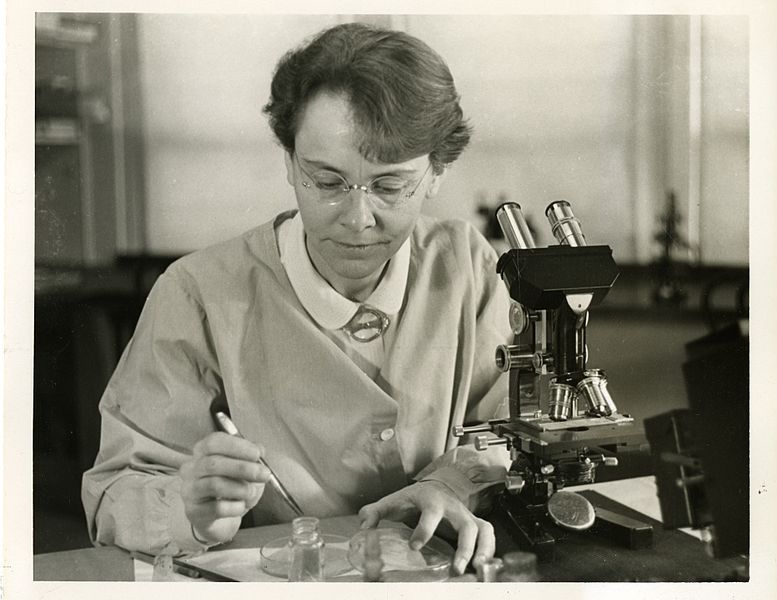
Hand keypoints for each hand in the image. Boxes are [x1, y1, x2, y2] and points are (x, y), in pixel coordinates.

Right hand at [180, 432, 270, 544]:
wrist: (221, 518)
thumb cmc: (232, 487)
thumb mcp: (244, 468)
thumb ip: (250, 456)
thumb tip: (259, 449)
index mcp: (202, 452)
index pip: (213, 442)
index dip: (237, 446)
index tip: (258, 454)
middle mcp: (191, 469)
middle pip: (213, 464)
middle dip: (242, 468)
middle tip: (264, 474)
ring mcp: (190, 491)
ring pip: (214, 485)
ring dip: (240, 488)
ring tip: (251, 492)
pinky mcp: (194, 511)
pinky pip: (216, 508)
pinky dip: (235, 507)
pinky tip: (241, 506)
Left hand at [358, 480, 494, 574]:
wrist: (435, 488)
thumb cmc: (414, 498)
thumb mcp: (393, 501)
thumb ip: (375, 512)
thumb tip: (364, 527)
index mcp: (431, 499)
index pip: (431, 512)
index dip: (424, 529)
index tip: (414, 546)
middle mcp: (453, 507)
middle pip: (466, 524)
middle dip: (464, 546)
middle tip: (458, 567)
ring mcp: (466, 515)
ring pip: (482, 529)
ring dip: (483, 550)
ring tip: (477, 569)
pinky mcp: (474, 524)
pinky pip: (488, 534)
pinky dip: (489, 549)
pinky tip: (483, 566)